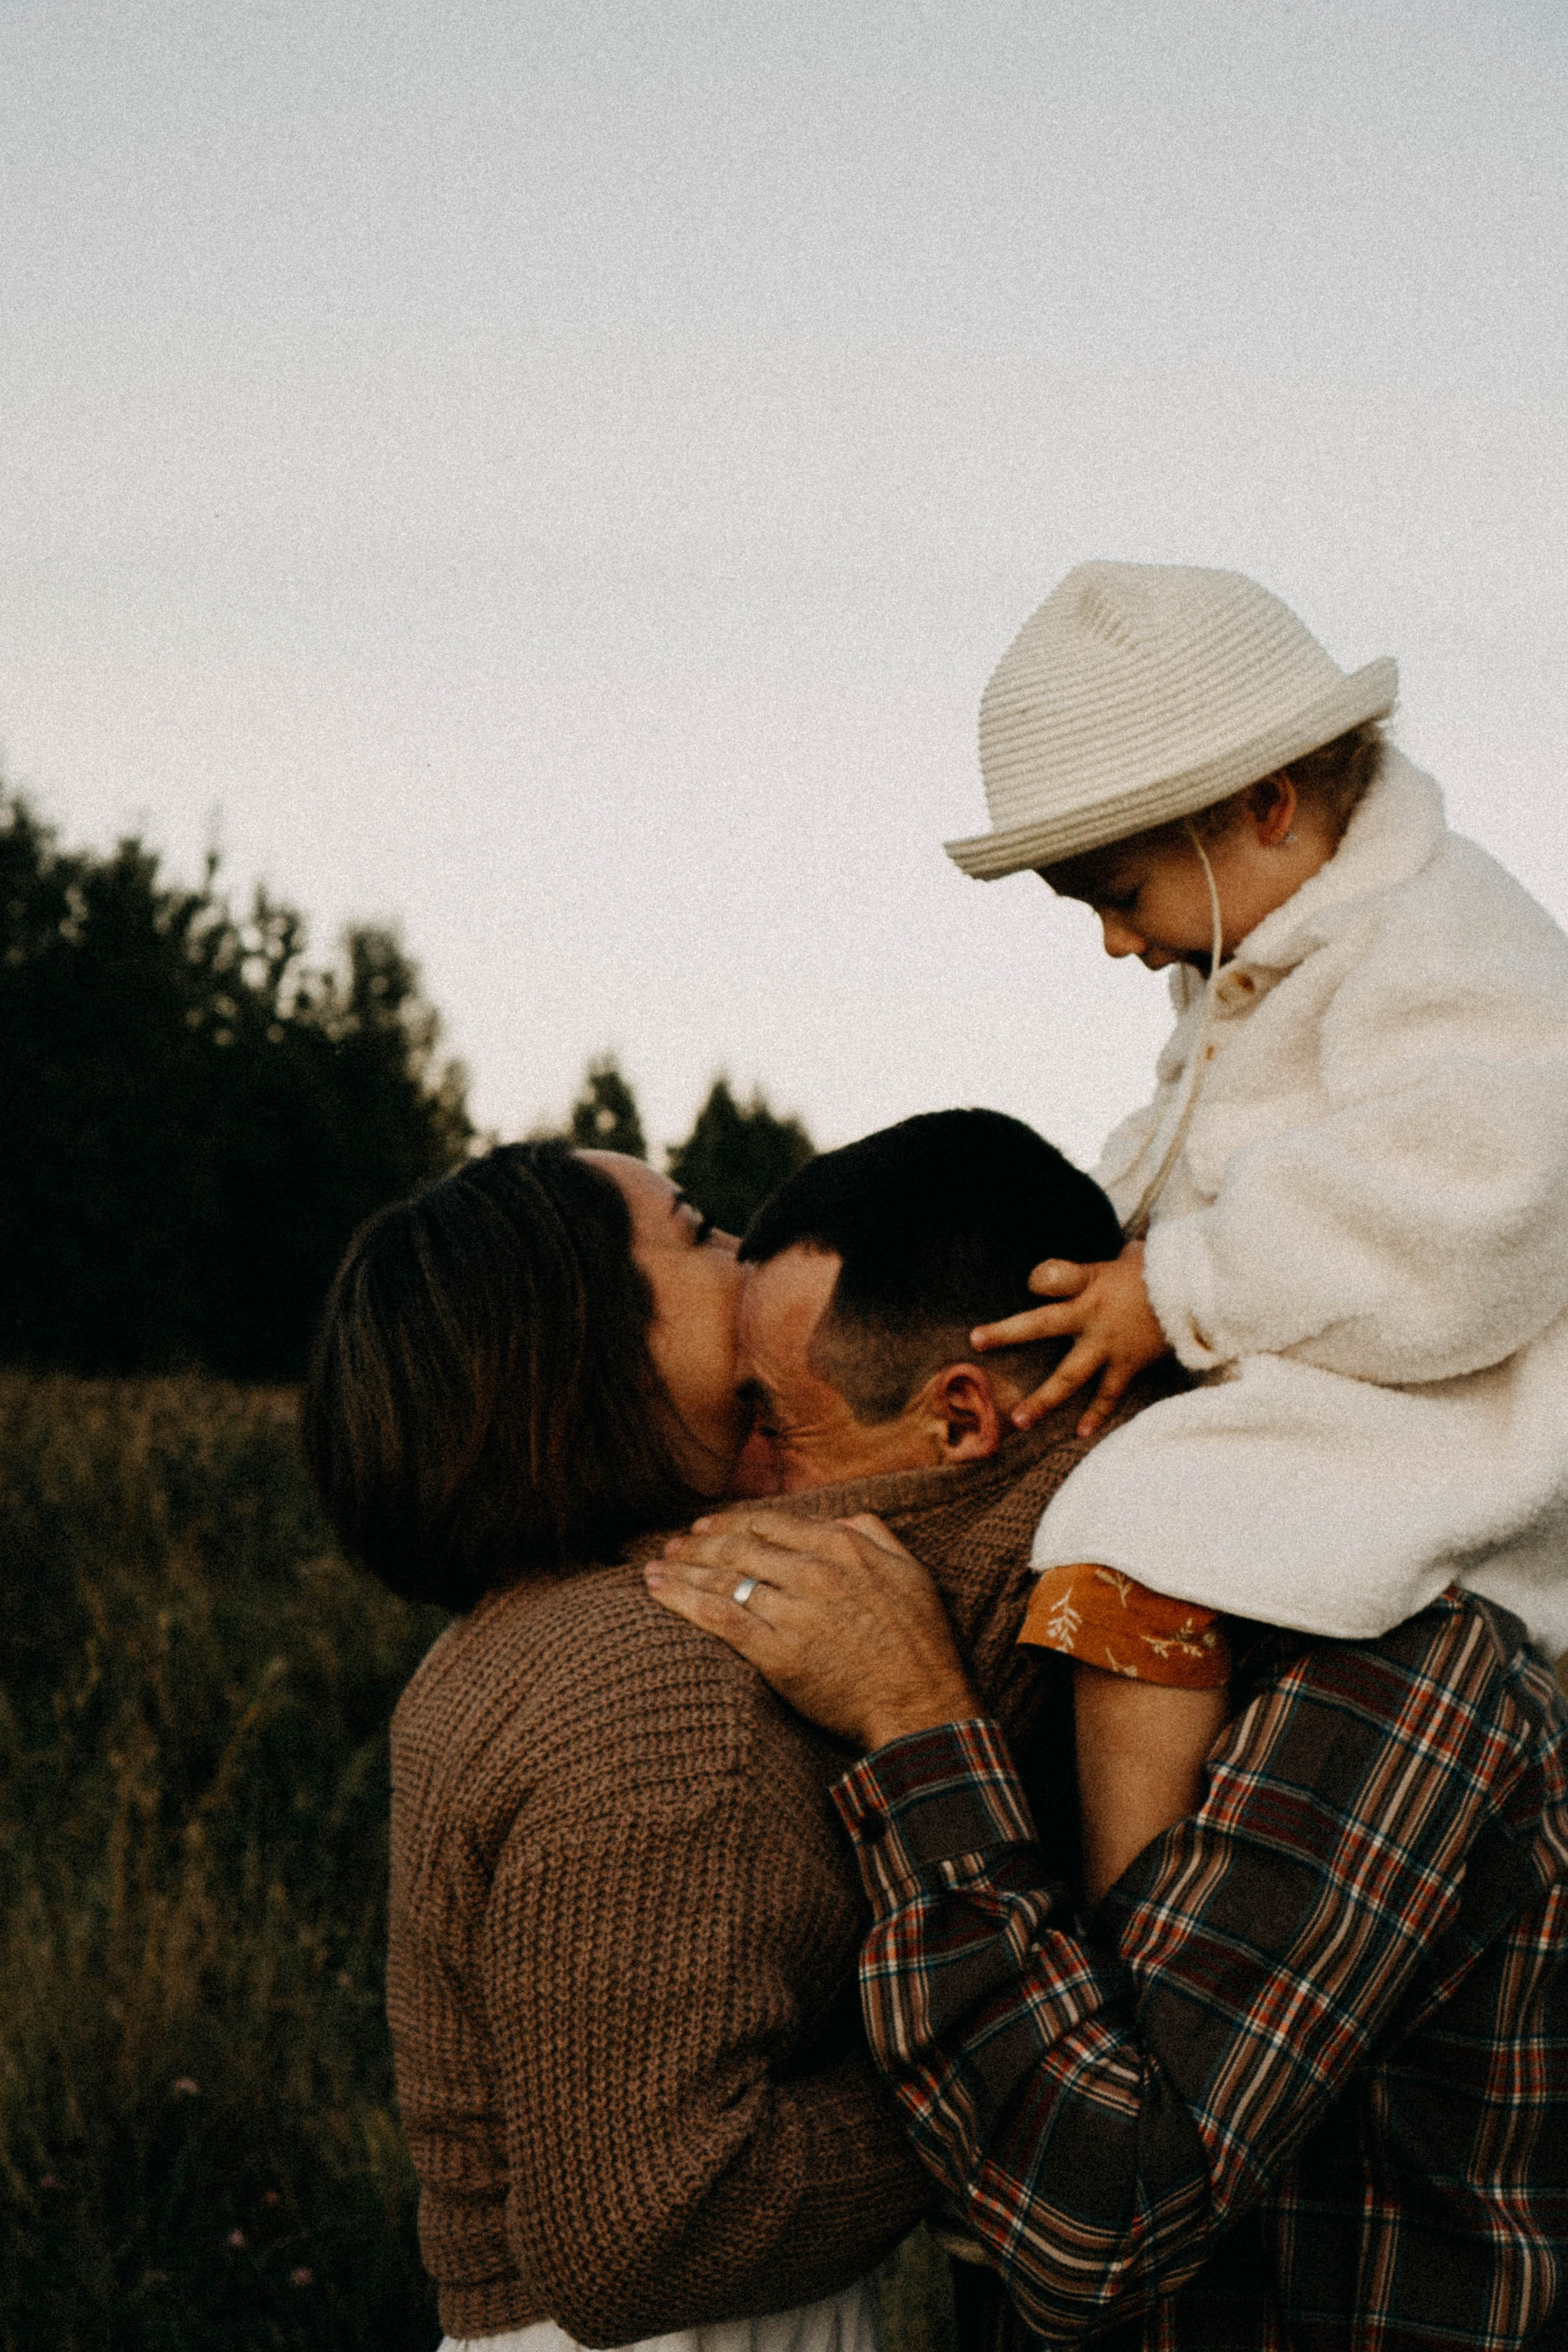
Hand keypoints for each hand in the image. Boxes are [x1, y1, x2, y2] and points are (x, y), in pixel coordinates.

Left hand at [644, 1508, 978, 1750]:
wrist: (922, 1705)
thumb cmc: (920, 1643)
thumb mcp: (911, 1571)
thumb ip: (874, 1534)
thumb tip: (840, 1518)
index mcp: (843, 1546)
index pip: (771, 1521)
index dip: (732, 1521)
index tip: (707, 1526)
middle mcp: (813, 1571)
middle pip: (739, 1545)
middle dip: (698, 1543)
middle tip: (672, 1547)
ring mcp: (793, 1611)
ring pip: (724, 1578)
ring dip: (682, 1569)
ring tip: (655, 1567)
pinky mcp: (776, 1654)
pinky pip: (719, 1618)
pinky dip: (683, 1600)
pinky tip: (658, 1592)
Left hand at [970, 1239, 1169, 1436]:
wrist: (1199, 1294)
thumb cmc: (1159, 1273)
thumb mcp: (1128, 1257)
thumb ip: (1098, 1266)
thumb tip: (1093, 1261)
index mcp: (1090, 1283)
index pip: (1051, 1276)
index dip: (1038, 1278)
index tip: (1029, 1283)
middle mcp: (1092, 1315)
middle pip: (1042, 1323)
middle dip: (1008, 1333)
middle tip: (977, 1341)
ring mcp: (1108, 1344)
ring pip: (1070, 1375)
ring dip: (1044, 1399)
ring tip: (1019, 1419)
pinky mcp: (1128, 1364)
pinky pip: (1108, 1394)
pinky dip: (1096, 1415)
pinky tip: (1080, 1433)